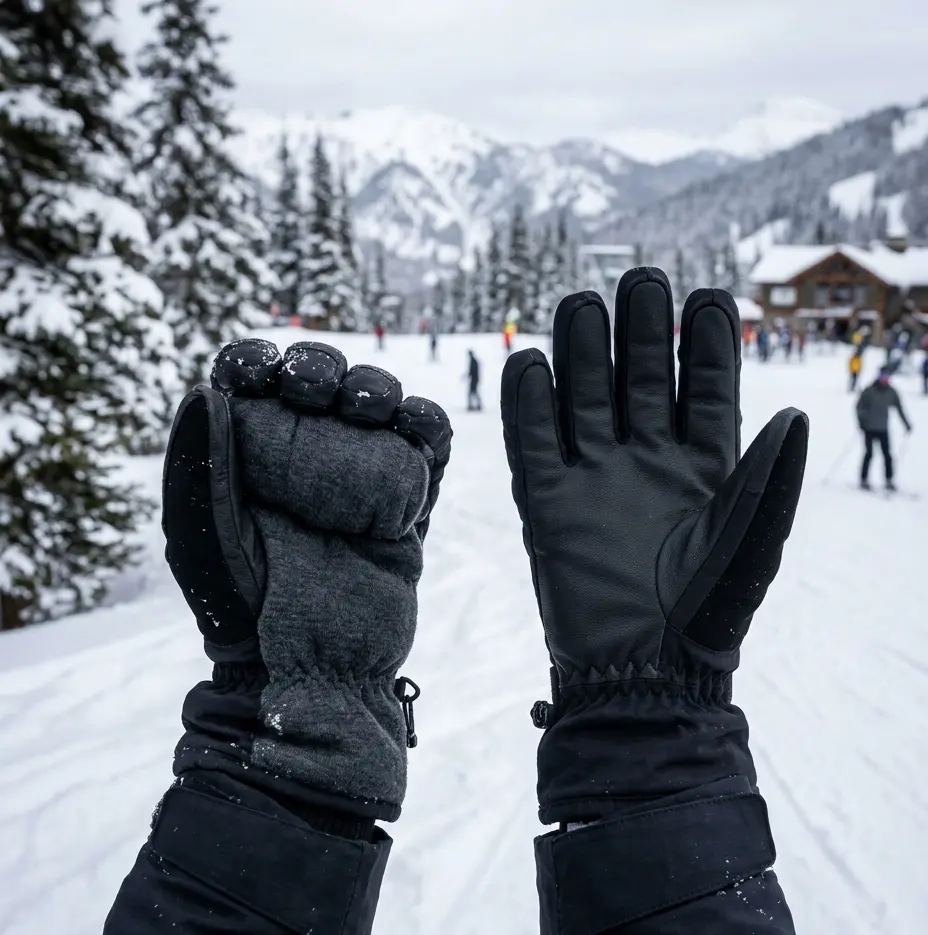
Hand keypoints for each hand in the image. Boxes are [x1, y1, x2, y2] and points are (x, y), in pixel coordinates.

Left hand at [162, 339, 450, 816]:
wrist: (316, 670)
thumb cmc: (244, 609)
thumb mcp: (203, 535)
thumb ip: (200, 463)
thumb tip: (207, 389)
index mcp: (249, 455)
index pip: (255, 380)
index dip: (258, 359)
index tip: (260, 372)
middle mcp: (305, 456)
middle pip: (321, 377)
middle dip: (320, 367)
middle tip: (315, 389)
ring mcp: (361, 475)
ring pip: (377, 400)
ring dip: (374, 386)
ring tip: (365, 405)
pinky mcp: (409, 497)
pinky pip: (427, 444)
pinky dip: (425, 423)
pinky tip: (410, 428)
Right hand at [501, 268, 807, 822]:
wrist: (640, 675)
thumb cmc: (707, 615)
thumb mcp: (750, 544)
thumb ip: (770, 480)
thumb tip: (793, 416)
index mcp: (705, 466)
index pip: (707, 389)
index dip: (707, 345)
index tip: (706, 298)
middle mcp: (649, 461)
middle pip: (641, 380)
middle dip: (642, 333)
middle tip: (641, 284)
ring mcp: (596, 478)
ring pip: (586, 398)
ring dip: (584, 353)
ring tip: (583, 307)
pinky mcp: (550, 503)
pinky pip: (535, 443)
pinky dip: (530, 405)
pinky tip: (530, 364)